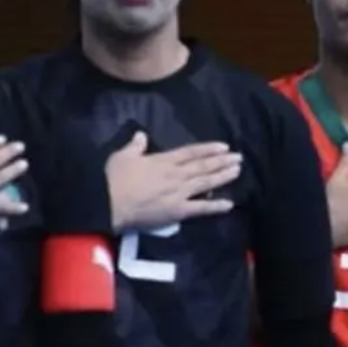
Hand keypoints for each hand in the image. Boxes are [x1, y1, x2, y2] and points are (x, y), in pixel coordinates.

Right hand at [107, 132, 241, 231]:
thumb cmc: (112, 178)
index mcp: (163, 160)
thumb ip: (135, 146)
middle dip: (222, 161)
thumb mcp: (122, 156)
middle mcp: (176, 175)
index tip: (224, 146)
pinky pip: (200, 208)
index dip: (209, 149)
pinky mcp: (177, 211)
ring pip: (206, 183)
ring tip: (238, 171)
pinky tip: (230, 204)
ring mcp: (179, 193)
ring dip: (223, 176)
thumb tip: (141, 135)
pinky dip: (216, 206)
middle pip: (204, 166)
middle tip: (239, 158)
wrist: (107, 202)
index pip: (191, 152)